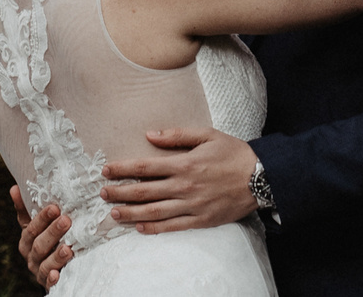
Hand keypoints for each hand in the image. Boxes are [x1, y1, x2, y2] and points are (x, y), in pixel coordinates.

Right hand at [11, 185, 75, 287]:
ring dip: (56, 256)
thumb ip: (26, 209)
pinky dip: (52, 279)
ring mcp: (39, 271)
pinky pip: (49, 282)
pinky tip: (57, 274)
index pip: (31, 228)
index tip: (55, 207)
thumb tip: (14, 188)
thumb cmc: (46, 240)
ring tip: (67, 248)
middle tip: (66, 221)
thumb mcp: (36, 225)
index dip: (42, 218)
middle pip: (39, 245)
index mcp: (27, 240)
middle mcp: (31, 256)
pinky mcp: (48, 283)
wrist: (54, 268)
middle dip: (53, 232)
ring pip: (45, 264)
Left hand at [101, 128, 258, 231]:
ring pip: (154, 212)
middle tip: (102, 193)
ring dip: (131, 213)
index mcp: (184, 163)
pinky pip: (172, 226)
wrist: (260, 177)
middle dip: (120, 192)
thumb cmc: (233, 153)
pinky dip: (154, 228)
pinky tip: (139, 227)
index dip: (123, 168)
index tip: (106, 170)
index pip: (145, 167)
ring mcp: (192, 205)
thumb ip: (177, 135)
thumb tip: (150, 134)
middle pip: (144, 191)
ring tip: (113, 213)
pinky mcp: (200, 220)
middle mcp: (184, 186)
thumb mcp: (207, 135)